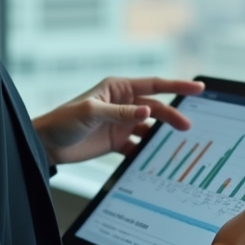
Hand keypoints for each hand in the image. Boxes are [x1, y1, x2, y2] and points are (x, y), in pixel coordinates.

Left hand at [32, 77, 205, 165]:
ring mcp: (122, 123)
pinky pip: (139, 146)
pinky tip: (156, 160)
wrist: (47, 145)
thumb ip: (120, 112)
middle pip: (156, 108)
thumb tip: (147, 110)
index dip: (177, 86)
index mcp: (118, 88)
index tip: (198, 87)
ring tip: (175, 147)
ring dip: (162, 136)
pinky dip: (148, 152)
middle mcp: (123, 103)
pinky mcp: (118, 142)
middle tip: (187, 127)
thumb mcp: (91, 113)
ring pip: (150, 127)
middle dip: (172, 116)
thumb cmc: (64, 121)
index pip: (154, 84)